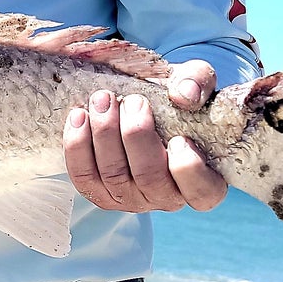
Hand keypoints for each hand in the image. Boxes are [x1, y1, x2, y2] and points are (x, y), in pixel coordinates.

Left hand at [63, 59, 226, 213]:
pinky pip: (84, 179)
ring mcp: (133, 200)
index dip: (188, 169)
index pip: (201, 191)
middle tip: (132, 101)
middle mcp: (168, 198)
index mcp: (204, 181)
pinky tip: (79, 116)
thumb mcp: (195, 84)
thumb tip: (184, 95)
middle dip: (136, 136)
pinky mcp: (101, 195)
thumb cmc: (176, 102)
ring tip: (102, 99)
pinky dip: (78, 147)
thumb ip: (198, 81)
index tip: (179, 138)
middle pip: (149, 178)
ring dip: (105, 134)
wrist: (142, 107)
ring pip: (114, 176)